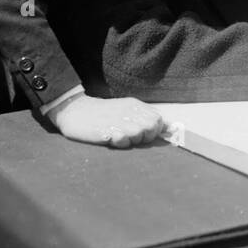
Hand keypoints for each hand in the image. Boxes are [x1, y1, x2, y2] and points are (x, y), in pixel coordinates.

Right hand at [47, 93, 164, 148]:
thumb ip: (144, 117)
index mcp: (134, 105)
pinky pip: (123, 140)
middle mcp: (129, 111)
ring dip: (132, 140)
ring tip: (118, 137)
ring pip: (140, 134)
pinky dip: (120, 143)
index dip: (154, 130)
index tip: (143, 135)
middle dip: (146, 137)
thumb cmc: (101, 114)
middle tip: (130, 137)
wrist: (75, 111)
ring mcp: (118, 120)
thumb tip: (171, 127)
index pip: (158, 119)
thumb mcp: (124, 110)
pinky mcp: (107, 130)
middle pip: (152, 127)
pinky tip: (111, 139)